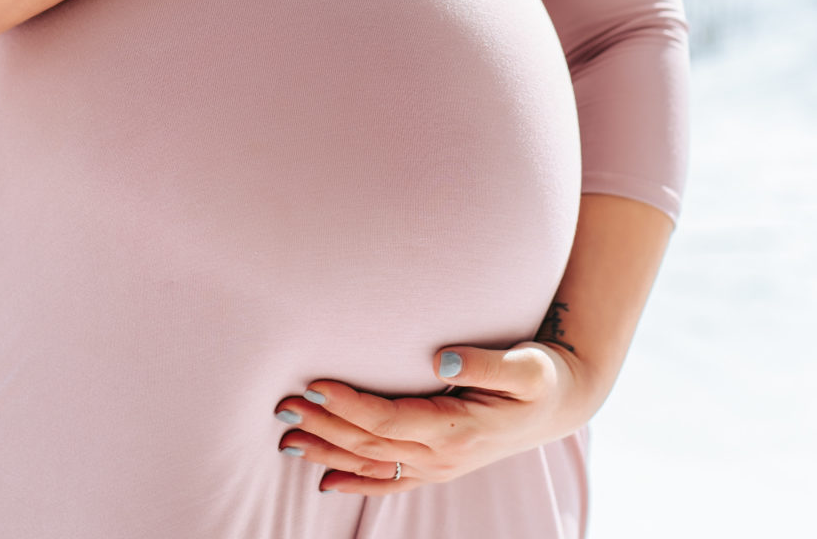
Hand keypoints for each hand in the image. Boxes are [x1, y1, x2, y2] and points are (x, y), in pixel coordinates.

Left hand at [272, 341, 602, 494]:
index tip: (314, 385)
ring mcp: (438, 466)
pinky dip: (354, 481)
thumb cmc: (540, 375)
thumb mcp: (525, 366)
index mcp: (458, 429)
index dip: (349, 405)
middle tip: (282, 407)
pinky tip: (324, 481)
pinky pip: (388, 481)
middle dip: (324, 427)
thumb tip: (442, 360)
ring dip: (327, 452)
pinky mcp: (437, 466)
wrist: (560, 404)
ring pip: (371, 465)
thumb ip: (484, 362)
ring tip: (286, 439)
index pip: (389, 420)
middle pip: (370, 444)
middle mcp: (442, 455)